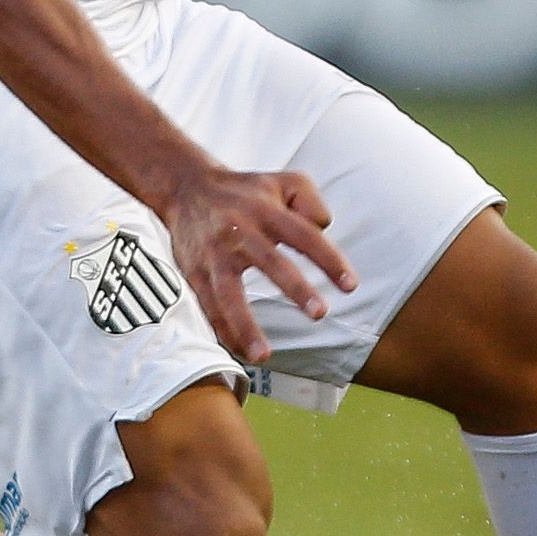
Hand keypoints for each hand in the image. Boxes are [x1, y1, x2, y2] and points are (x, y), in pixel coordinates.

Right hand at [154, 165, 358, 367]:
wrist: (186, 186)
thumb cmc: (244, 191)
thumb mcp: (284, 180)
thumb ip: (312, 201)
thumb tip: (324, 229)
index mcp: (266, 211)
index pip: (305, 236)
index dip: (329, 260)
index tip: (350, 286)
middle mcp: (240, 231)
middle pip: (270, 262)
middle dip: (295, 289)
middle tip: (319, 313)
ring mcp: (214, 254)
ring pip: (228, 293)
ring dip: (244, 325)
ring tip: (263, 354)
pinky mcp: (195, 271)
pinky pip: (208, 306)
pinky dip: (222, 330)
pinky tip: (239, 351)